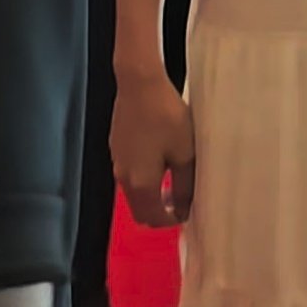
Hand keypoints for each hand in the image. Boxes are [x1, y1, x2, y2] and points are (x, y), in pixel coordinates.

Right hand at [111, 72, 195, 227]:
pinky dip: (143, 180)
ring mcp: (117, 162)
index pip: (154, 219)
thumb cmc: (166, 116)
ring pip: (134, 193)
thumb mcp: (185, 153)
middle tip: (182, 202)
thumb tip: (184, 209)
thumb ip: (185, 186)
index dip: (172, 222)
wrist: (139, 84)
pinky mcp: (116, 148)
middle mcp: (124, 178)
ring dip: (152, 196)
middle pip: (140, 211)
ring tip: (174, 182)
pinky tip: (160, 161)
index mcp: (141, 184)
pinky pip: (129, 175)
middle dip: (160, 213)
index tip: (189, 212)